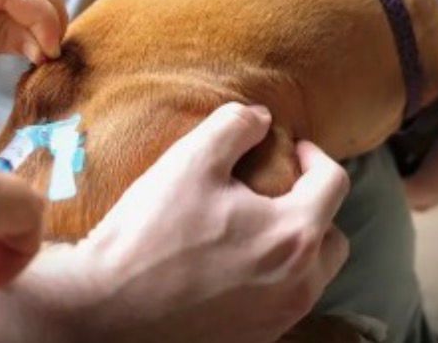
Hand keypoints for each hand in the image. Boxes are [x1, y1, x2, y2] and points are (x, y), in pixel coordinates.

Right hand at [0, 103, 351, 342]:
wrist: (104, 310)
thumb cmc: (149, 234)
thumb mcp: (190, 161)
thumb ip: (234, 127)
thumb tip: (262, 118)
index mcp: (294, 234)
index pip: (334, 183)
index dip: (313, 156)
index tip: (289, 149)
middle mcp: (299, 284)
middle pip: (333, 237)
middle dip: (313, 208)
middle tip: (277, 191)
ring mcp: (279, 319)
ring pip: (311, 275)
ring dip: (295, 247)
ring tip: (254, 229)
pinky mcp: (254, 340)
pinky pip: (282, 304)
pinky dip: (271, 280)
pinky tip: (233, 267)